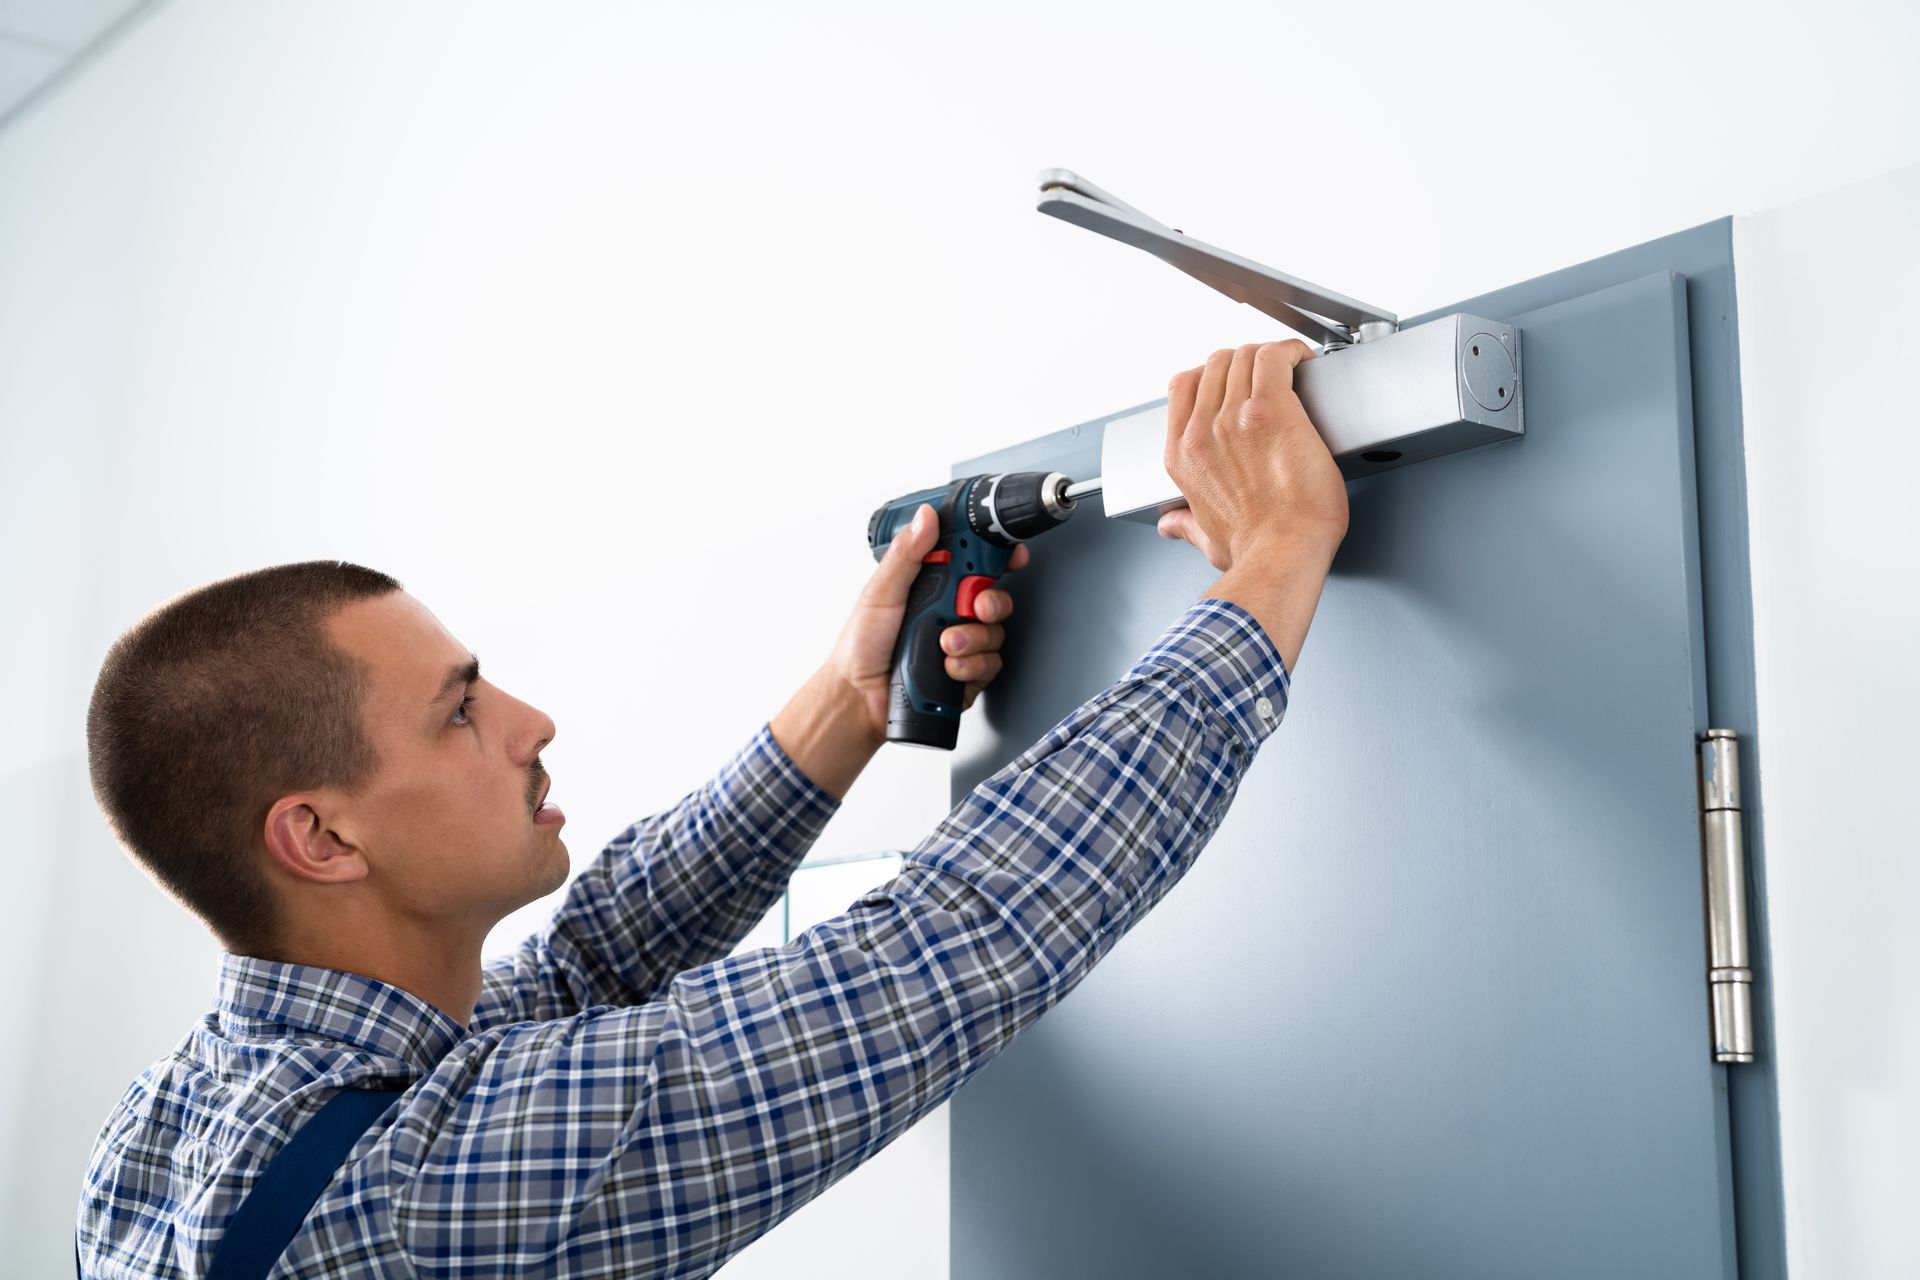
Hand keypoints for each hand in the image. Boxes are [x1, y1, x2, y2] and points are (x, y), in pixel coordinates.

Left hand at [832, 503, 1028, 738]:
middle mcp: (951, 613)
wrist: (860, 698)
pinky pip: (990, 665)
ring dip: (972, 640)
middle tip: (975, 608)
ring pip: (994, 634)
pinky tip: (947, 667)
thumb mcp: (880, 592)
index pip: (974, 565)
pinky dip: (970, 666)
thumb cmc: (861, 646)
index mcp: (933, 587)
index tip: (1011, 556)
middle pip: (994, 599)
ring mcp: (963, 644)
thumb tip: (925, 517)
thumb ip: (906, 555)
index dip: (999, 558)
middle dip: (991, 603)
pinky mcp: (968, 674)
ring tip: (944, 645)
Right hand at [1155, 340, 1348, 674]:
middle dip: (1243, 363)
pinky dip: (1291, 352)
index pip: (1182, 386)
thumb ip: (1184, 525)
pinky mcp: (1271, 411)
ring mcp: (1233, 418)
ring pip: (1244, 356)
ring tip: (1289, 368)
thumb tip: (1171, 526)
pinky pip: (1274, 358)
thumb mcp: (1204, 537)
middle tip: (1268, 374)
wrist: (1281, 556)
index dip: (1210, 375)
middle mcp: (1202, 431)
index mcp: (1183, 455)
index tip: (1232, 382)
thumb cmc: (1253, 550)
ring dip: (1268, 356)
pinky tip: (1302, 362)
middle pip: (1215, 365)